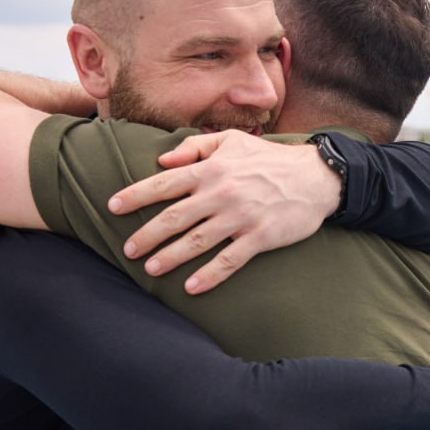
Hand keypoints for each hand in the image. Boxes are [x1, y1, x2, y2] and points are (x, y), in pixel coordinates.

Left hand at [106, 131, 341, 293]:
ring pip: (197, 241)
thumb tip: (162, 161)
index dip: (136, 195)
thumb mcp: (232, 141)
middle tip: (127, 249)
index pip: (164, 183)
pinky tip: (192, 287)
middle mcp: (221, 193)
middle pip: (174, 217)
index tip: (113, 207)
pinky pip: (229, 261)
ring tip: (151, 270)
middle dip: (147, 235)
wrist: (316, 177)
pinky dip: (209, 276)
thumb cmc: (270, 158)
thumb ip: (195, 148)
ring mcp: (240, 217)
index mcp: (211, 169)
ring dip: (171, 257)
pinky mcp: (259, 237)